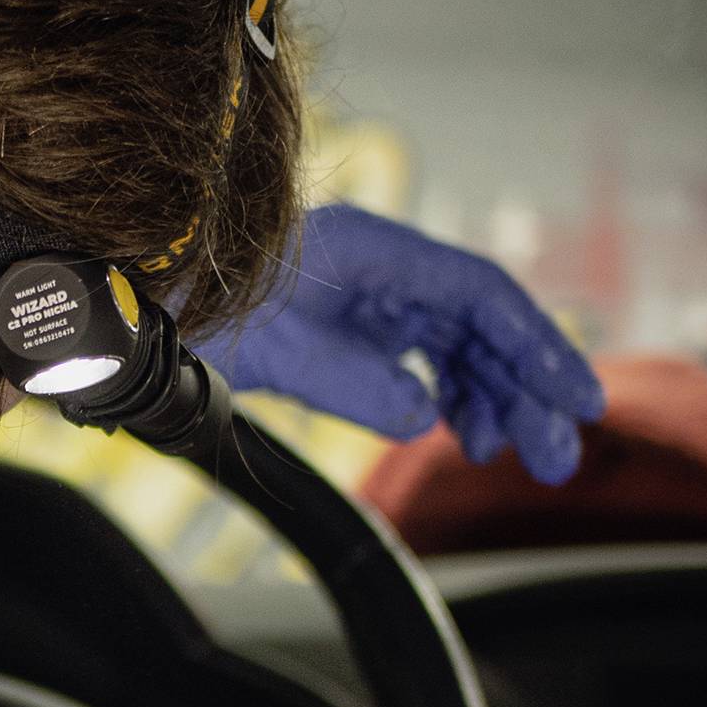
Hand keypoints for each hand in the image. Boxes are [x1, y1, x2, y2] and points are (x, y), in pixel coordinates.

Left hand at [188, 203, 605, 484]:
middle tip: (555, 457)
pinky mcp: (342, 320)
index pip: (480, 295)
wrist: (130, 298)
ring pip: (450, 342)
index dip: (537, 348)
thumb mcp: (272, 352)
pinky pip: (412, 352)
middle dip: (523, 389)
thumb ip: (352, 383)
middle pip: (477, 323)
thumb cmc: (192, 307)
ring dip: (485, 395)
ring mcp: (360, 290)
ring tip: (499, 451)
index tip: (577, 401)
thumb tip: (420, 414)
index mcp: (370, 249)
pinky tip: (453, 428)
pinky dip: (440, 391)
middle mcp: (376, 263)